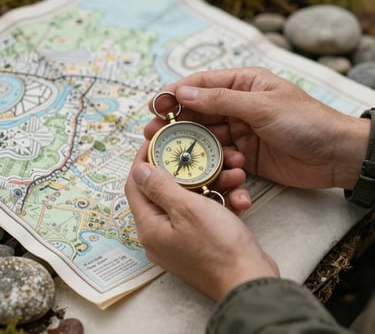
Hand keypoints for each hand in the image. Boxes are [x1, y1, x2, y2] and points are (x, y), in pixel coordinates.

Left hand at [125, 143, 278, 300]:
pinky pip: (202, 214)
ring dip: (209, 185)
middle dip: (185, 171)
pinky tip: (237, 199)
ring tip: (232, 175)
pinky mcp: (199, 241)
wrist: (250, 279)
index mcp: (150, 226)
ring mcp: (179, 238)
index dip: (142, 161)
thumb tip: (139, 170)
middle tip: (197, 155)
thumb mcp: (187, 209)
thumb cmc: (219, 246)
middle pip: (163, 191)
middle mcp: (160, 234)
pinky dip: (217, 202)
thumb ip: (160, 187)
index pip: (135, 185)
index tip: (155, 142)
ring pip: (188, 201)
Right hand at [145, 67, 369, 189]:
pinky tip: (212, 168)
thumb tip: (183, 93)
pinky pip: (221, 156)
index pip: (202, 85)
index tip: (154, 105)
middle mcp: (239, 106)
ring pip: (208, 136)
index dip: (176, 93)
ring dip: (192, 144)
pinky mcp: (245, 154)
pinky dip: (214, 162)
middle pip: (199, 112)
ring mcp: (241, 131)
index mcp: (243, 84)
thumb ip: (221, 100)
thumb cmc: (304, 121)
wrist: (335, 155)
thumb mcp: (261, 106)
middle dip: (176, 122)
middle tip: (152, 134)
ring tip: (172, 154)